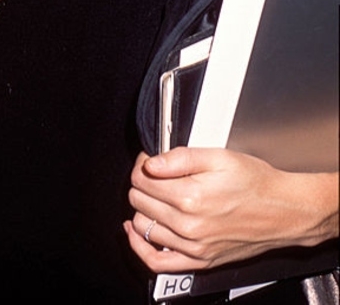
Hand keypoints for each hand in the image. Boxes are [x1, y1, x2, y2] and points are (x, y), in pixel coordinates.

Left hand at [125, 147, 338, 272]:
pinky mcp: (200, 260)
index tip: (150, 160)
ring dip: (142, 208)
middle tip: (154, 174)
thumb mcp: (218, 157)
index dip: (142, 164)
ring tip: (153, 196)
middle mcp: (190, 225)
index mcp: (191, 196)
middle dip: (141, 183)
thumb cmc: (256, 183)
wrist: (284, 211)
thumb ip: (180, 158)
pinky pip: (157, 262)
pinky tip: (136, 232)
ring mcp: (194, 247)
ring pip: (143, 226)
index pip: (142, 179)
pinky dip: (140, 247)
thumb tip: (151, 163)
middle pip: (139, 201)